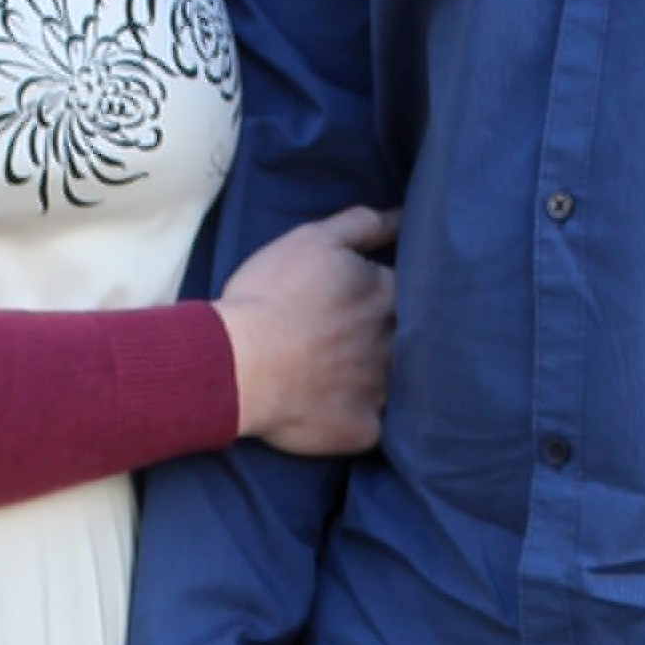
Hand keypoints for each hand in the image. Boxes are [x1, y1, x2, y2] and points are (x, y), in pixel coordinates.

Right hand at [217, 208, 397, 455]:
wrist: (236, 363)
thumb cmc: (270, 295)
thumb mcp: (313, 241)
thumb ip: (363, 224)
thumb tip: (404, 216)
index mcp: (388, 295)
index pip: (407, 288)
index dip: (383, 293)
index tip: (358, 300)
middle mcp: (396, 341)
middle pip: (408, 335)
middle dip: (389, 333)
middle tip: (349, 336)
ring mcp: (383, 389)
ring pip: (396, 381)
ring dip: (378, 375)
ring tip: (344, 372)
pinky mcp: (364, 428)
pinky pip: (374, 424)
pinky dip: (361, 416)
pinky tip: (337, 409)